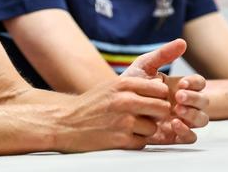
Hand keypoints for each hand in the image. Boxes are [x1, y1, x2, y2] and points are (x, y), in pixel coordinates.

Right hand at [54, 75, 173, 151]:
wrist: (65, 123)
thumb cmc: (89, 105)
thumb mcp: (111, 87)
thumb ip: (134, 86)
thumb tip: (159, 86)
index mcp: (124, 84)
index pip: (159, 89)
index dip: (159, 97)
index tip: (153, 102)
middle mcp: (126, 100)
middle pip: (162, 108)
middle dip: (157, 114)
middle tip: (147, 116)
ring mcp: (124, 121)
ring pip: (153, 127)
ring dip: (145, 130)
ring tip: (129, 127)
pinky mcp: (121, 140)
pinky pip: (143, 142)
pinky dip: (136, 141)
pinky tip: (123, 136)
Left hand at [121, 38, 208, 143]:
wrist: (114, 103)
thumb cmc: (132, 82)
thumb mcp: (145, 65)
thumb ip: (163, 54)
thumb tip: (182, 42)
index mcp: (181, 86)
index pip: (199, 84)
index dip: (194, 83)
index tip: (181, 83)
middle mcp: (185, 103)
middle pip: (204, 102)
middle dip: (194, 98)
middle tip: (179, 96)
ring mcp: (181, 119)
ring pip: (201, 120)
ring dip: (193, 115)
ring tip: (176, 111)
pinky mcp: (173, 135)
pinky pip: (190, 138)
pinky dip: (186, 132)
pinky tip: (174, 124)